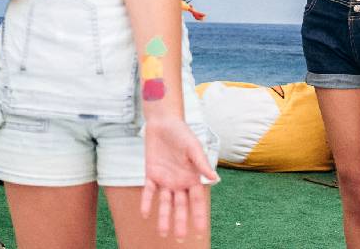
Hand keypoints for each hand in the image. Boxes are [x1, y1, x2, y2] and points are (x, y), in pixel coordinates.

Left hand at [141, 117, 217, 239]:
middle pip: (181, 206)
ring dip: (163, 217)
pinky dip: (147, 201)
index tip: (200, 231)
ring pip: (165, 202)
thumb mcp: (193, 148)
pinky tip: (145, 214)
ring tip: (163, 233)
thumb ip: (202, 164)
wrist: (163, 123)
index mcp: (193, 178)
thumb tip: (214, 179)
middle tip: (181, 239)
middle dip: (181, 222)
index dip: (198, 216)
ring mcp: (165, 179)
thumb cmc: (182, 134)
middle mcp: (180, 182)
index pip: (197, 201)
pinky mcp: (151, 174)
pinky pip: (149, 191)